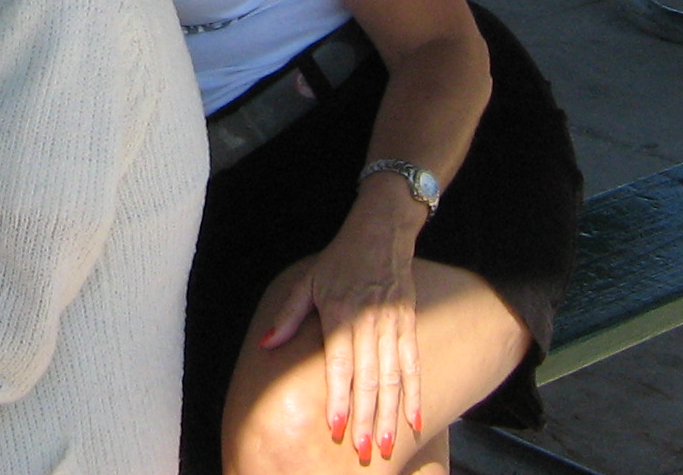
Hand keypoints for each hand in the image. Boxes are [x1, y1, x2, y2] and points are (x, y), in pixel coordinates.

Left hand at [259, 181, 423, 463]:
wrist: (381, 231)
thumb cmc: (339, 260)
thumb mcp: (307, 282)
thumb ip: (289, 316)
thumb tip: (267, 346)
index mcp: (340, 313)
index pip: (339, 364)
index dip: (338, 397)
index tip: (336, 427)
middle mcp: (369, 322)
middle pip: (368, 378)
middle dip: (367, 417)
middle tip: (366, 450)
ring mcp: (393, 324)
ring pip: (393, 377)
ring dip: (391, 414)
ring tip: (388, 444)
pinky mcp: (408, 324)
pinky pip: (413, 365)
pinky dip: (414, 394)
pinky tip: (415, 420)